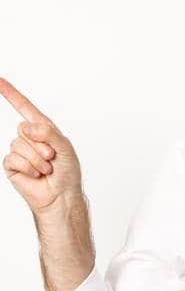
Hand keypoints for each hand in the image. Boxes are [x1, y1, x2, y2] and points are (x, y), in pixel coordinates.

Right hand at [0, 77, 81, 214]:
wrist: (61, 196)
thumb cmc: (68, 172)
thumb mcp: (65, 148)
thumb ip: (48, 133)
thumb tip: (26, 126)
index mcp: (44, 130)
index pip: (25, 108)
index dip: (12, 94)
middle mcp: (30, 138)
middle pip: (24, 128)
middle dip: (42, 144)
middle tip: (53, 159)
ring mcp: (19, 151)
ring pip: (19, 144)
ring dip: (37, 159)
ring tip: (47, 169)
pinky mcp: (12, 165)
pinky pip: (14, 158)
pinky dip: (29, 167)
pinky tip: (36, 175)